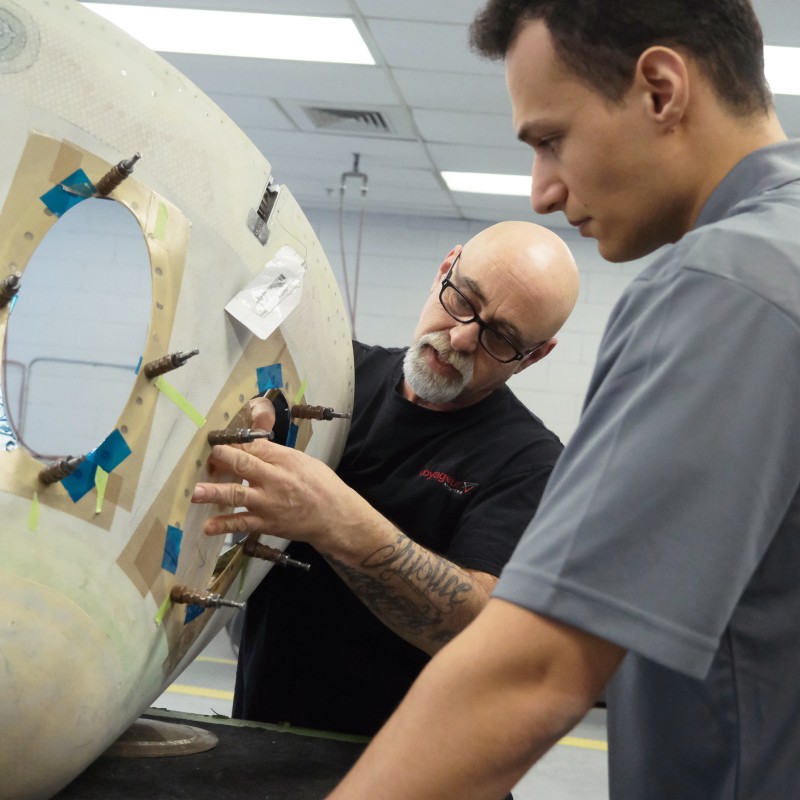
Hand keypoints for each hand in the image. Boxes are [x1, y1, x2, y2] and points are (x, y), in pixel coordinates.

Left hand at [191, 440, 360, 550]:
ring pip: (237, 495)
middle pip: (244, 464)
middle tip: (206, 456)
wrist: (335, 517)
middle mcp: (275, 480)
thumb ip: (277, 454)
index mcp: (285, 460)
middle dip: (222, 459)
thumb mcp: (303, 461)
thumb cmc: (321, 485)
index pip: (255, 447)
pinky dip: (224, 525)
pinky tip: (208, 527)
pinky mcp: (266, 523)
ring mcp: (268, 503)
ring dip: (215, 493)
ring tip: (195, 493)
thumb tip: (253, 444)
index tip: (218, 440)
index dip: (235, 443)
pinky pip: (242, 524)